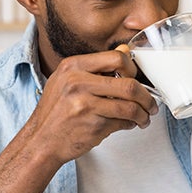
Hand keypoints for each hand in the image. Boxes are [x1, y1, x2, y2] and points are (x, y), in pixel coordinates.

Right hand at [28, 47, 157, 164]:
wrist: (40, 142)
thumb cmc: (57, 111)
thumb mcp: (68, 80)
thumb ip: (97, 67)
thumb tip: (125, 50)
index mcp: (74, 66)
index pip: (117, 58)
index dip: (133, 69)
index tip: (136, 78)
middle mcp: (78, 83)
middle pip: (129, 85)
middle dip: (146, 97)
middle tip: (151, 104)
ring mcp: (85, 105)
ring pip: (130, 107)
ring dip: (143, 115)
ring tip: (144, 118)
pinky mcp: (92, 125)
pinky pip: (122, 122)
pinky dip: (131, 124)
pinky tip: (129, 124)